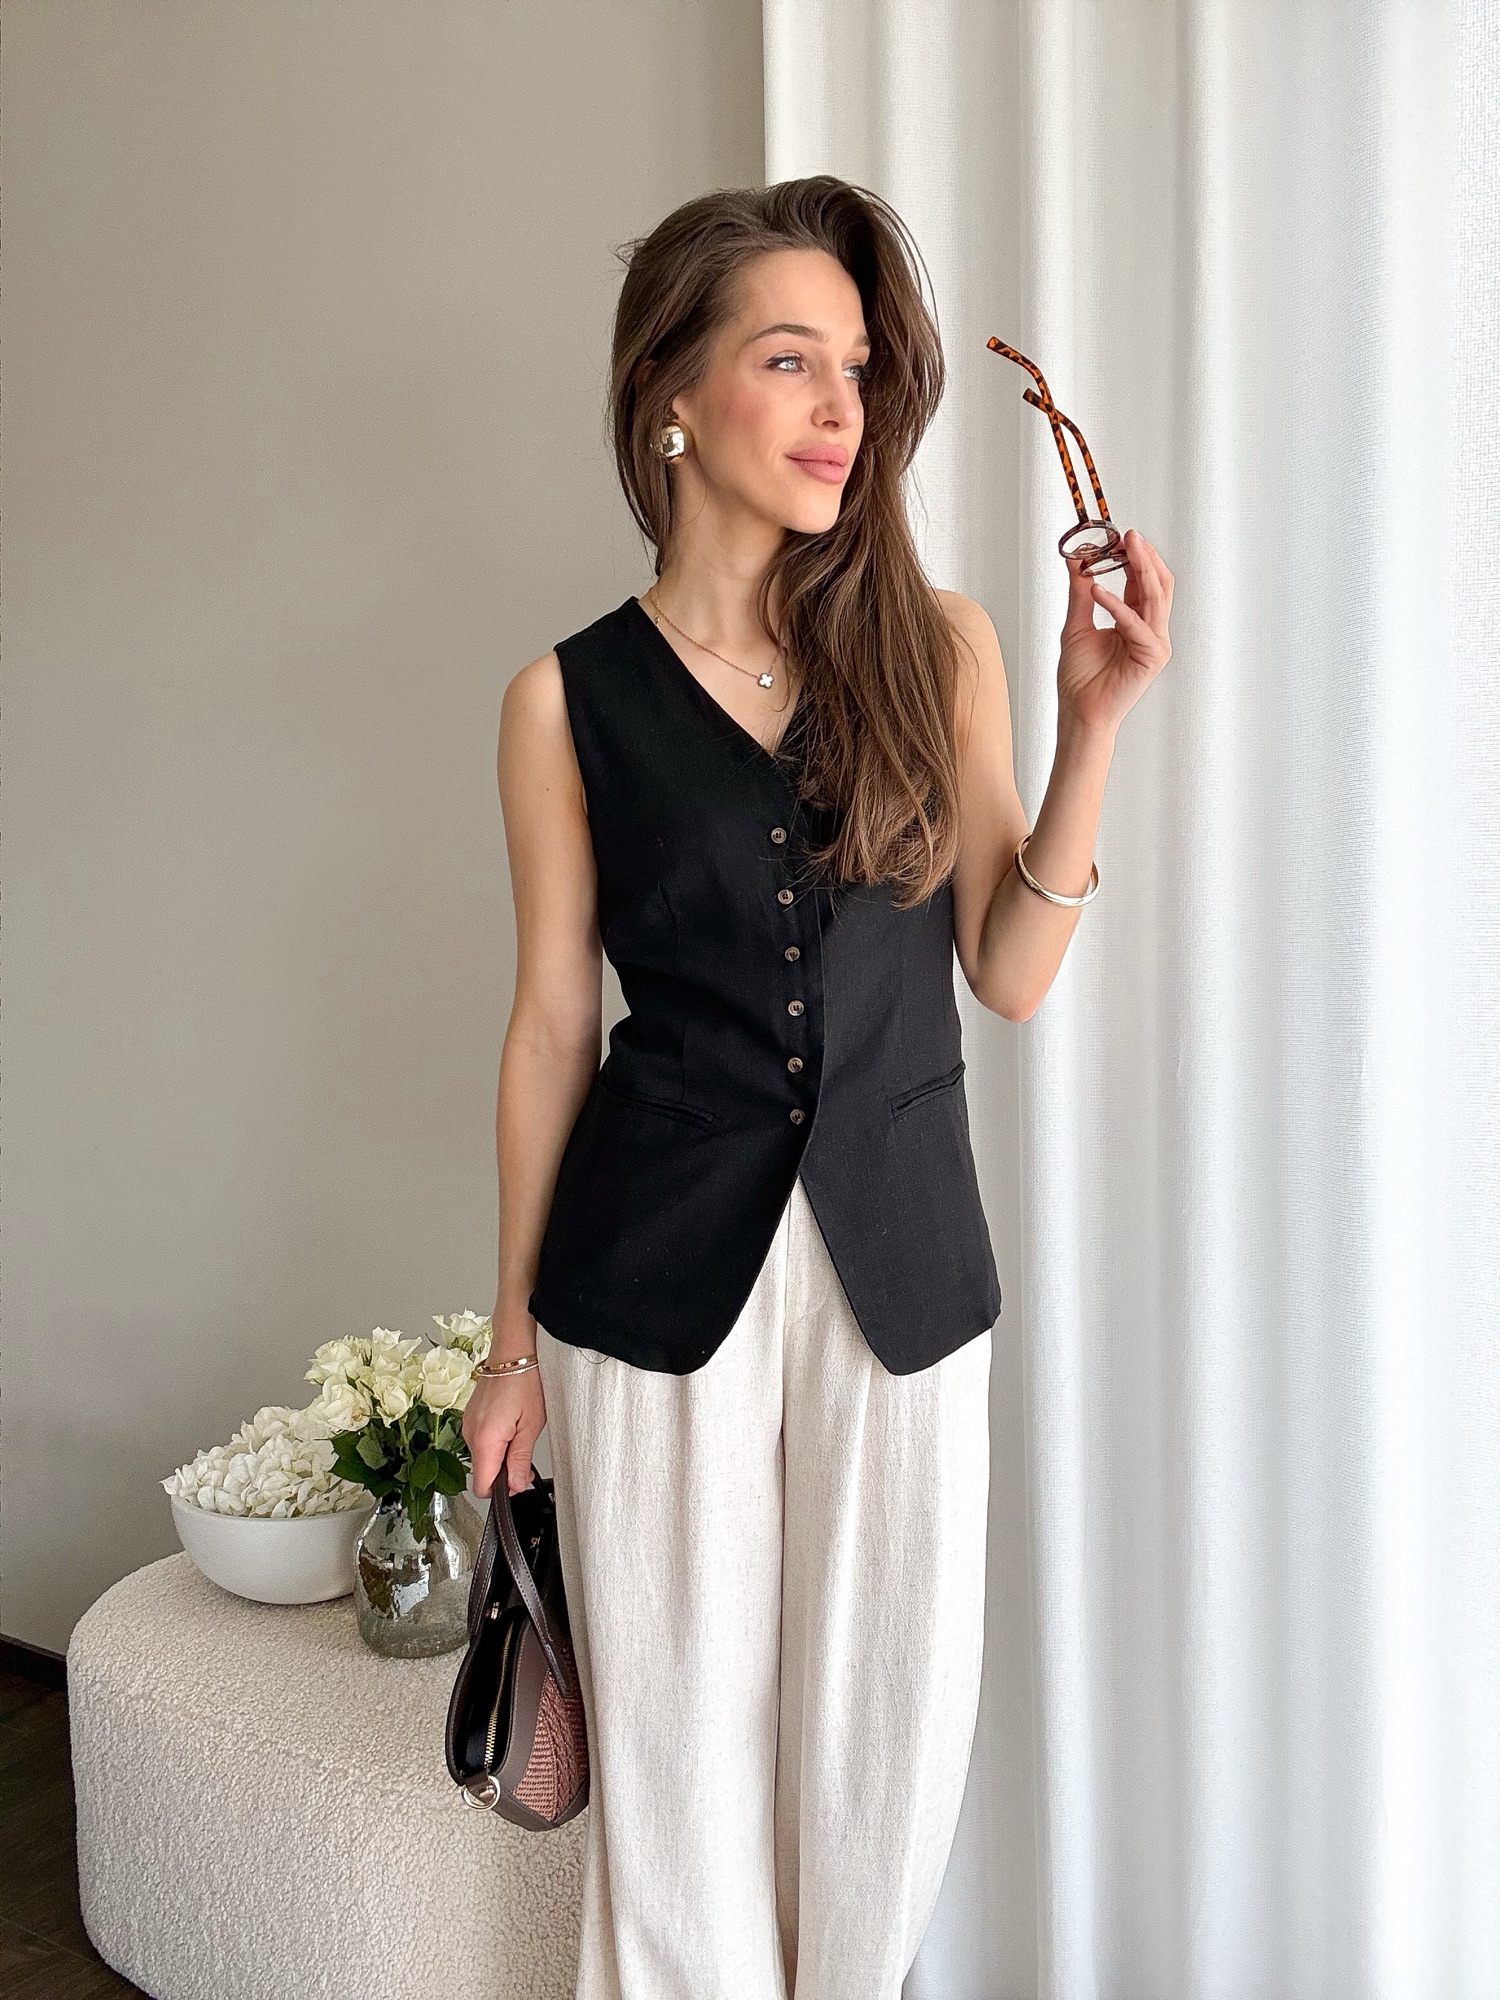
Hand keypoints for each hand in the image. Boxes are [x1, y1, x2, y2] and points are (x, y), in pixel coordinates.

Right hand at [462, 1367, 546, 1497]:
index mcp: (484, 1440)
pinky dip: (495, 1440)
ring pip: (483, 1456)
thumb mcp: (531, 1425)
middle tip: (525, 1450)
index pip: (481, 1487)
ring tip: (519, 1430)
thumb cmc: (525, 1381)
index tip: (518, 1480)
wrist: (513, 1352)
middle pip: (483, 1472)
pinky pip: (480, 1440)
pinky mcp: (470, 1417)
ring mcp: (468, 1424)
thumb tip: (516, 1485)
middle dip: (504, 1470)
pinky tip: (510, 1423)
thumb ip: (521, 1460)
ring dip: (501, 1453)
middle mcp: (470, 1433)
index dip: (501, 1490)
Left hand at [1057, 527, 1173, 738]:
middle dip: (1145, 557)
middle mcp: (1150, 630)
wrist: (1079, 711)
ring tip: (1124, 548)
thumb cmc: (1080, 677)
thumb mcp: (1076, 624)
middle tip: (1129, 534)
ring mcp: (1155, 643)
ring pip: (1155, 597)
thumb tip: (1076, 558)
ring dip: (1140, 569)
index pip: (1142, 581)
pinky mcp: (1152, 656)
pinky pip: (1136, 624)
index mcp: (1135, 621)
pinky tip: (1098, 592)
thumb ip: (1079, 591)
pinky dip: (1117, 606)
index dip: (1133, 557)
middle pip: (1157, 584)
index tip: (1118, 536)